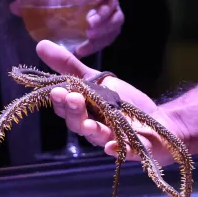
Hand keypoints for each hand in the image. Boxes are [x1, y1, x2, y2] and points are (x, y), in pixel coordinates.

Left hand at [11, 0, 123, 57]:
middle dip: (102, 14)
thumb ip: (33, 0)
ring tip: (89, 36)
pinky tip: (82, 49)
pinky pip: (109, 38)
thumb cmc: (59, 5)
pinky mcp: (109, 32)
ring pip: (115, 21)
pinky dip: (98, 44)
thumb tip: (15, 5)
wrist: (65, 18)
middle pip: (112, 3)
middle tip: (89, 24)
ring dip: (104, 30)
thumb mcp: (46, 0)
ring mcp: (111, 16)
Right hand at [36, 39, 183, 165]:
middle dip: (74, 112)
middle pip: (78, 125)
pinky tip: (111, 147)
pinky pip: (125, 152)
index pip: (66, 110)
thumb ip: (69, 66)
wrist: (157, 119)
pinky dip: (117, 150)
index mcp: (83, 114)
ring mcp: (113, 140)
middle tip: (73, 98)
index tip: (57, 89)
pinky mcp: (134, 149)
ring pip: (98, 137)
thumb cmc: (124, 103)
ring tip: (87, 121)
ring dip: (91, 129)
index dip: (61, 101)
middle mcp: (94, 130)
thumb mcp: (96, 80)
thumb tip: (40, 45)